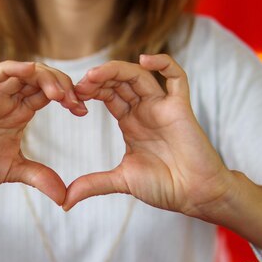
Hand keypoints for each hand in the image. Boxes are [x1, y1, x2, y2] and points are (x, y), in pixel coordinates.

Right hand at [0, 60, 86, 204]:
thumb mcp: (15, 171)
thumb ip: (40, 177)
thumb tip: (65, 198)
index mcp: (20, 112)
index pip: (49, 93)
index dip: (69, 97)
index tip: (83, 111)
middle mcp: (8, 99)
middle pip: (41, 79)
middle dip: (63, 85)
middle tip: (77, 102)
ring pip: (23, 72)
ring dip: (45, 78)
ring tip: (61, 95)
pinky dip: (14, 69)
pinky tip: (31, 72)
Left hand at [63, 54, 235, 217]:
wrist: (196, 196)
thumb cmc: (165, 187)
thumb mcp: (122, 181)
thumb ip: (93, 185)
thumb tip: (65, 201)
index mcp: (130, 122)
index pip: (107, 94)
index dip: (90, 90)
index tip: (71, 97)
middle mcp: (145, 110)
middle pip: (119, 81)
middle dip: (98, 79)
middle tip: (79, 86)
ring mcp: (163, 106)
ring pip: (139, 75)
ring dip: (116, 70)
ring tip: (95, 75)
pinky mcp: (181, 108)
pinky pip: (177, 77)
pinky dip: (163, 63)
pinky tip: (145, 60)